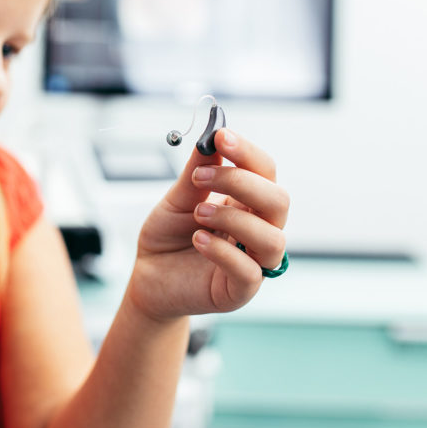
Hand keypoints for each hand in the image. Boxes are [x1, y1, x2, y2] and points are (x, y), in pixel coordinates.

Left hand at [128, 128, 289, 321]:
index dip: (247, 152)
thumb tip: (210, 138)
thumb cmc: (168, 237)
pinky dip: (223, 252)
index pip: (265, 172)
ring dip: (234, 219)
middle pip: (279, 201)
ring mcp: (253, 261)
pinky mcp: (239, 290)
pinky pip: (249, 272)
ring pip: (272, 238)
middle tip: (201, 177)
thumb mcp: (177, 199)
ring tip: (198, 213)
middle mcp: (257, 229)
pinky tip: (197, 240)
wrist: (148, 276)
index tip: (221, 137)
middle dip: (243, 182)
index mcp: (247, 202)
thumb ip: (196, 173)